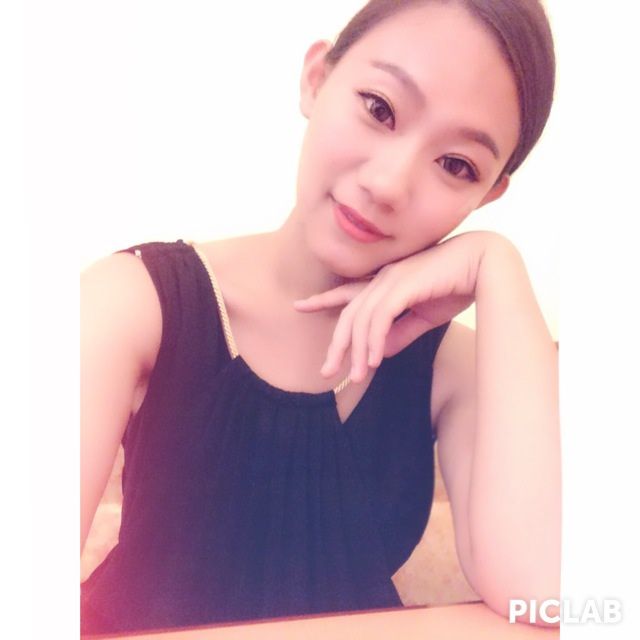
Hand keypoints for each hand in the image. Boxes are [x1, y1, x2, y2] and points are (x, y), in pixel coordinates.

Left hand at [293, 232, 499, 382]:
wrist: (486, 265)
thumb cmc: (456, 286)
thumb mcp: (423, 316)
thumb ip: (401, 332)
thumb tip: (380, 353)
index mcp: (386, 282)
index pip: (347, 292)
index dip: (323, 299)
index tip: (300, 306)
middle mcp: (383, 279)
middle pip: (348, 313)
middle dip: (337, 343)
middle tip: (327, 371)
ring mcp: (391, 279)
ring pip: (361, 318)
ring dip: (358, 350)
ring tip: (357, 376)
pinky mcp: (403, 284)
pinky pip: (379, 317)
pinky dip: (374, 340)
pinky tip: (374, 360)